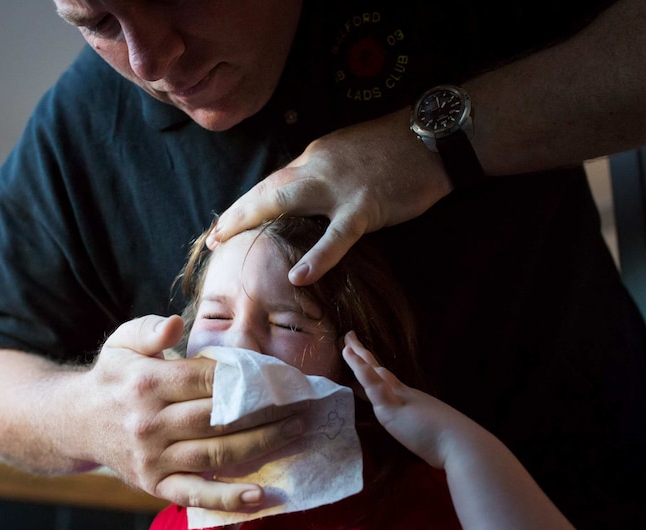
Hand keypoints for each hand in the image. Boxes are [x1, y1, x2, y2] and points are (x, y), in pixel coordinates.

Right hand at [78, 315, 305, 510]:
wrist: (74, 421)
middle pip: (218, 418)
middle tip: (301, 404)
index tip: (278, 377)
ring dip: (261, 445)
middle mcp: (149, 422)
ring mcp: (152, 457)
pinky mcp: (153, 484)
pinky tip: (260, 496)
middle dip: (265, 411)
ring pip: (215, 454)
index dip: (245, 379)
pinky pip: (195, 494)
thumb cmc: (112, 376)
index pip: (206, 380)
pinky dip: (228, 498)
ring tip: (295, 432)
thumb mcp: (121, 341)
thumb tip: (175, 324)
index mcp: (146, 383)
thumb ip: (149, 329)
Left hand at [207, 111, 450, 284]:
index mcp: (314, 158)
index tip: (223, 222)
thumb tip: (301, 199)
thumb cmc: (395, 149)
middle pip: (268, 189)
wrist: (433, 137)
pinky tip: (299, 276)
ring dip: (251, 219)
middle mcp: (318, 167)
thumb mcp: (347, 155)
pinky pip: (338, 234)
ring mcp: (340, 187)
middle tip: (212, 237)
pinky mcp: (366, 206)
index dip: (246, 202)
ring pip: (286, 200)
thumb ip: (322, 175)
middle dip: (236, 213)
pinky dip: (319, 256)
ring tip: (226, 242)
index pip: (273, 182)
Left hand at [342, 331, 482, 469]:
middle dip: (363, 357)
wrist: (461, 444)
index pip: (387, 381)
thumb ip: (419, 425)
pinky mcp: (391, 406)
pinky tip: (349, 356)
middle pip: (379, 371)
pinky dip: (360, 368)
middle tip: (351, 340)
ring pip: (373, 373)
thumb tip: (416, 427)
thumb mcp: (429, 429)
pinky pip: (372, 384)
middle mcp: (403, 394)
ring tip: (346, 342)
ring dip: (358, 357)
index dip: (374, 369)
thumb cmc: (449, 442)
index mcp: (410, 400)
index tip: (364, 357)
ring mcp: (397, 398)